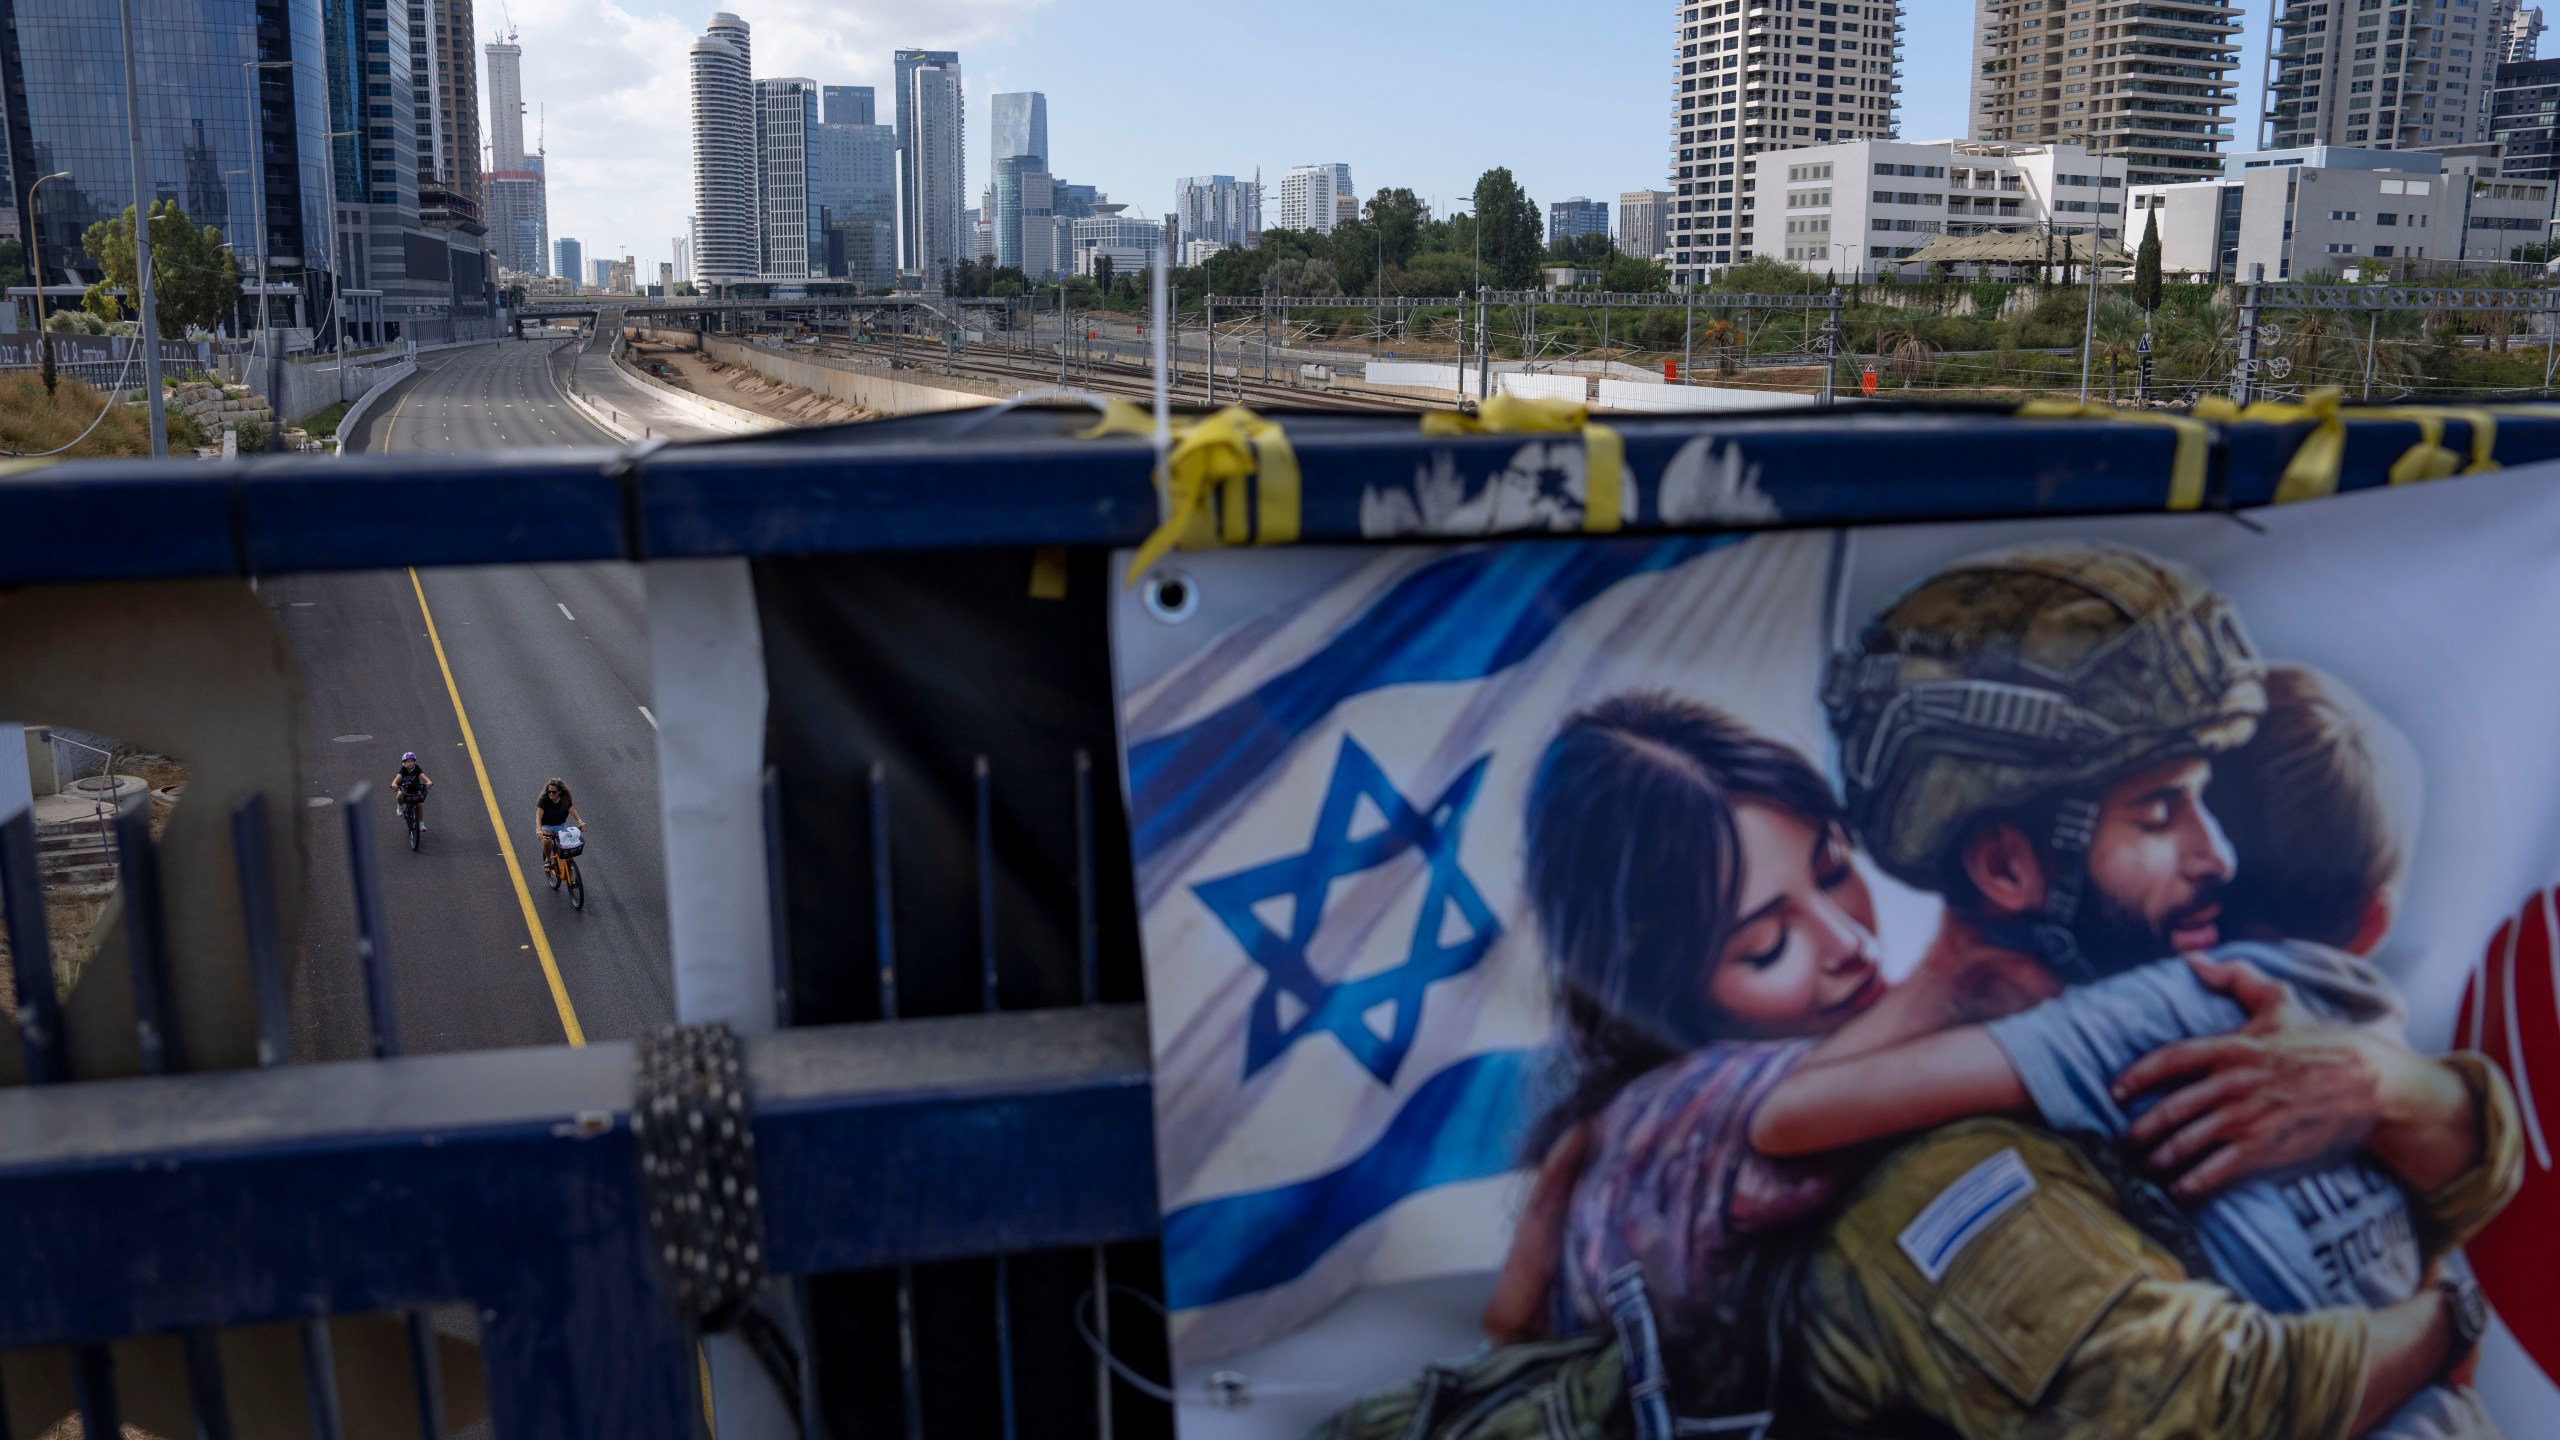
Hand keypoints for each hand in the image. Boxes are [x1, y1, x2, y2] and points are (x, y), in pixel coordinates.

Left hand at [2112, 955, 2412, 1197]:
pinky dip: (2192, 1183)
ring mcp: (2247, 1118)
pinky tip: (2179, 1190)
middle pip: (2169, 1109)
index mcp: (2231, 1049)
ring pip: (2186, 1142)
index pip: (2169, 1059)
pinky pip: (2216, 1170)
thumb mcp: (2280, 1003)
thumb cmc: (2324, 1043)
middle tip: (2123, 1144)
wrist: (2373, 1085)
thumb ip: (2236, 979)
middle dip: (2139, 1131)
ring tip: (2145, 1169)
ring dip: (2159, 1160)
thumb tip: (2193, 958)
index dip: (2137, 1076)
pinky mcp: (2266, 1149)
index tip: (2115, 1092)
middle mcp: (2232, 1084)